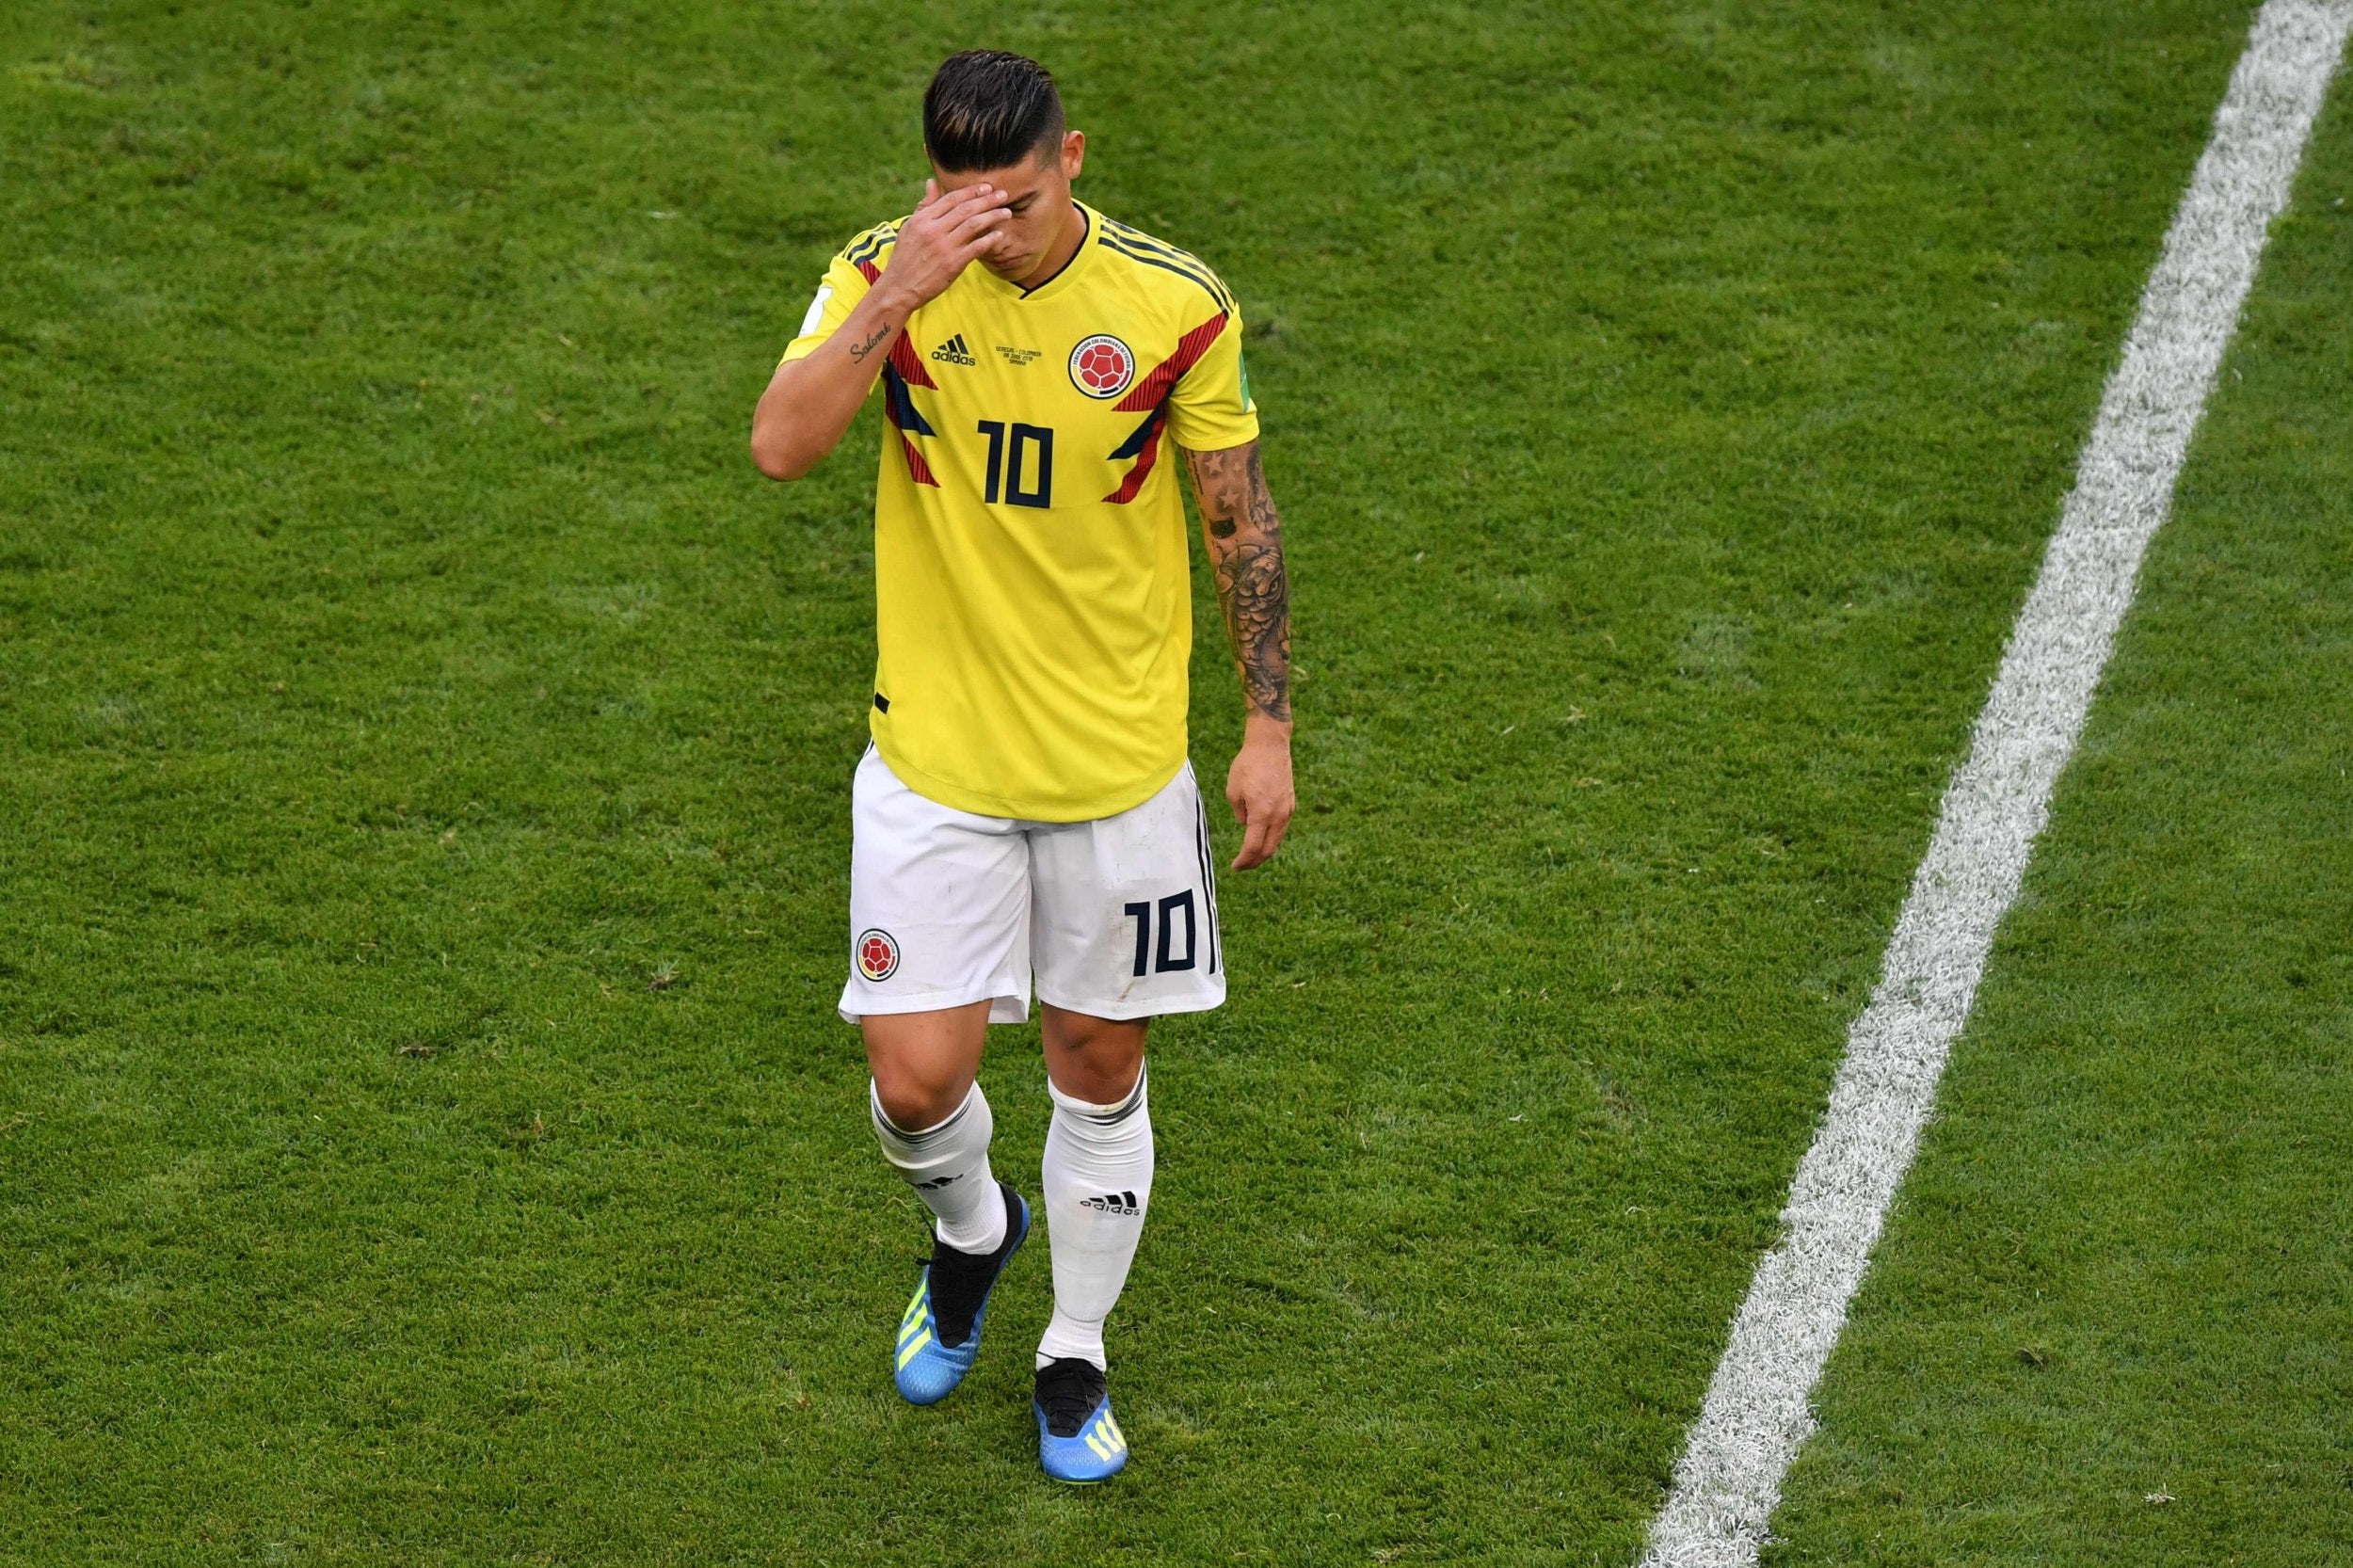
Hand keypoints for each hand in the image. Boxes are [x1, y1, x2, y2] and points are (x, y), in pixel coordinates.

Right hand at [876, 178, 1012, 310]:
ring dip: (993, 216)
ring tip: (1006, 212)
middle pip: (966, 209)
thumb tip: (932, 182)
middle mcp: (934, 230)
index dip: (971, 191)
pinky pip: (976, 247)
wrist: (899, 287)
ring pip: (974, 225)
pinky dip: (990, 240)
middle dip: (987, 200)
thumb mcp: (909, 227)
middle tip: (1003, 194)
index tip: (986, 187)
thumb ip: (924, 206)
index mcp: (923, 219)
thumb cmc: (905, 257)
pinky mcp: (953, 263)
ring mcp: (944, 246)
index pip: (951, 198)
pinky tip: (999, 235)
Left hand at [1225, 716, 1294, 870]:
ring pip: (1277, 840)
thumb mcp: (1233, 791)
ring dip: (1264, 851)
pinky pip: (1281, 828)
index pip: (1253, 847)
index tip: (1235, 866)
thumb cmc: (1247, 765)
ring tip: (1251, 856)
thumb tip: (1246, 825)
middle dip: (1255, 861)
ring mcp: (1287, 810)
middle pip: (1268, 849)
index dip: (1244, 860)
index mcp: (1262, 813)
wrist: (1270, 745)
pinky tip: (1262, 839)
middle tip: (1242, 866)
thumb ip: (1239, 814)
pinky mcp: (1291, 803)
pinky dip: (1272, 838)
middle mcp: (1278, 815)